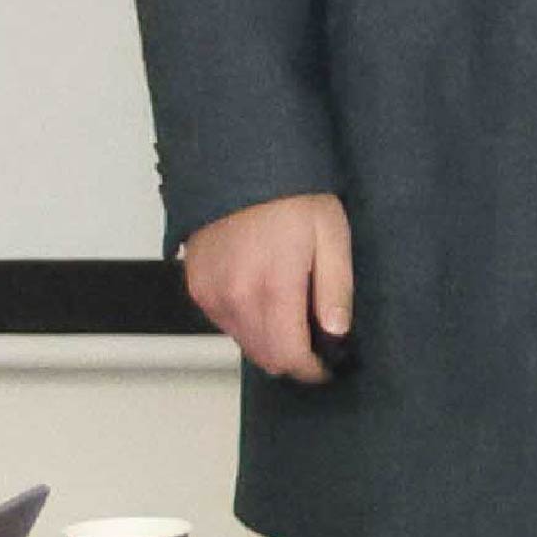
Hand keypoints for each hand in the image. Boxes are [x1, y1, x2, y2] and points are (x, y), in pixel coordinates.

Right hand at [183, 192, 351, 383]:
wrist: (243, 167)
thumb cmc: (293, 198)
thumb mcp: (332, 237)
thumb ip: (335, 289)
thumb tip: (338, 332)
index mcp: (273, 288)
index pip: (289, 356)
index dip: (311, 369)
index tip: (326, 366)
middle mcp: (235, 298)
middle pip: (265, 357)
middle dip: (293, 357)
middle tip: (316, 343)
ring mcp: (212, 294)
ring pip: (243, 342)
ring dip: (269, 340)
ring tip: (293, 315)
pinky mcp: (198, 287)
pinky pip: (225, 322)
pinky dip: (246, 322)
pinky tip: (266, 299)